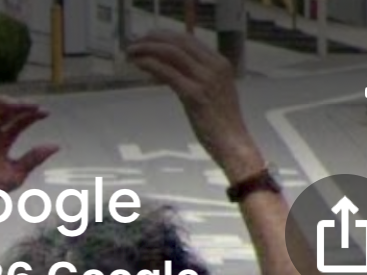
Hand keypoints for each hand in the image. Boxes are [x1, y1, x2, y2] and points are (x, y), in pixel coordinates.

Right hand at [0, 98, 58, 204]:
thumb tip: (57, 146)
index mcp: (3, 141)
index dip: (32, 115)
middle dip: (20, 105)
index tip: (46, 113)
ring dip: (1, 102)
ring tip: (15, 106)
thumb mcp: (16, 175)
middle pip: (6, 110)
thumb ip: (33, 159)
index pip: (20, 121)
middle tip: (32, 106)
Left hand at [127, 33, 259, 178]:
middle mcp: (214, 66)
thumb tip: (172, 71)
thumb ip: (198, 78)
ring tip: (132, 52)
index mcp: (220, 63)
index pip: (189, 40)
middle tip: (136, 43)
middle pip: (180, 42)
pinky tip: (139, 64)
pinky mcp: (194, 95)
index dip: (167, 36)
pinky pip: (169, 73)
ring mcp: (205, 80)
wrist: (233, 145)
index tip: (150, 38)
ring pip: (172, 53)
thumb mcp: (213, 93)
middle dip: (155, 38)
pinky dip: (151, 65)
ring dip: (149, 49)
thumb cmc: (222, 125)